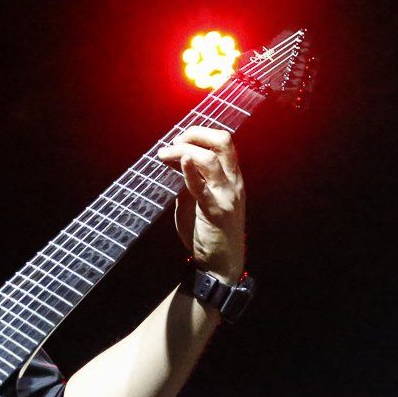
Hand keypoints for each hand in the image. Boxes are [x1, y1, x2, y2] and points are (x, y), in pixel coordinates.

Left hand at [155, 126, 245, 281]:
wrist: (220, 262)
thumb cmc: (208, 229)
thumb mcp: (199, 197)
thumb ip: (191, 179)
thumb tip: (172, 159)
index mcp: (231, 176)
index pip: (222, 141)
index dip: (199, 133)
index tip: (177, 140)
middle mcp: (233, 181)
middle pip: (223, 141)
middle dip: (195, 134)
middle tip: (173, 143)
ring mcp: (227, 195)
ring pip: (211, 159)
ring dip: (183, 151)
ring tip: (163, 155)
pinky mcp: (215, 210)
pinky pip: (202, 186)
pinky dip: (190, 171)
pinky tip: (180, 163)